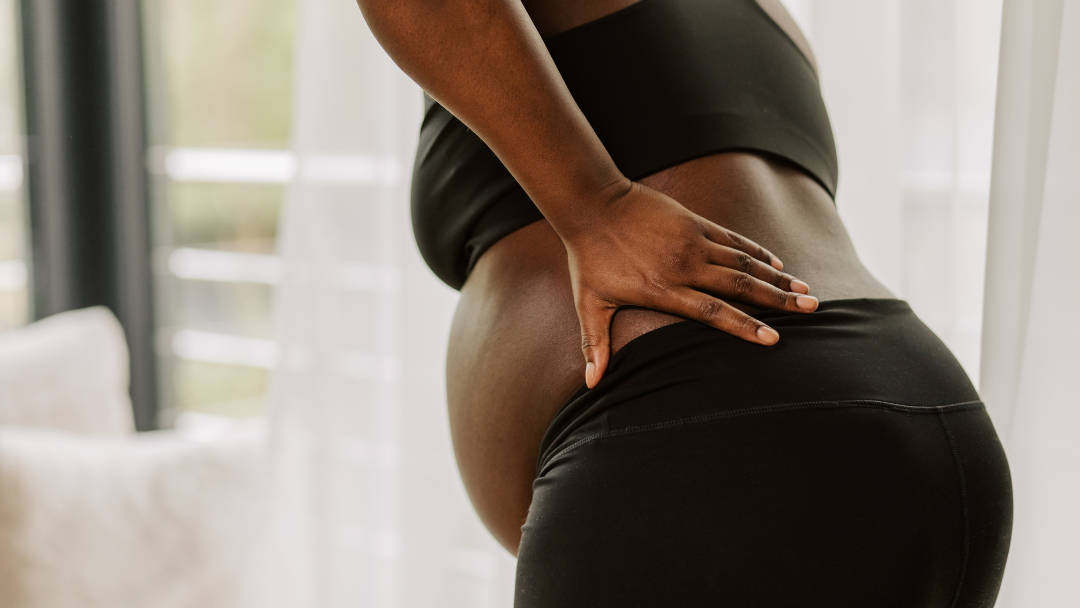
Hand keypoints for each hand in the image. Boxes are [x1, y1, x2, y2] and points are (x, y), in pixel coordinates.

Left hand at [560, 181, 817, 387]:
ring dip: (776, 277)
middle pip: (740, 286)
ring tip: (805, 290)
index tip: (773, 338)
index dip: (744, 326)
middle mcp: (685, 266)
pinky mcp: (694, 223)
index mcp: (664, 290)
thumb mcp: (589, 303)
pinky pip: (733, 239)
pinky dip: (756, 252)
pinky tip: (776, 263)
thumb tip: (590, 384)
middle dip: (778, 300)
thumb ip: (595, 343)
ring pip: (743, 262)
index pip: (713, 312)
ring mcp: (693, 241)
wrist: (592, 204)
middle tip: (812, 309)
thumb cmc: (589, 258)